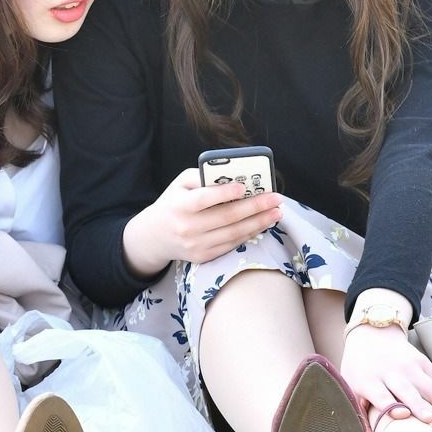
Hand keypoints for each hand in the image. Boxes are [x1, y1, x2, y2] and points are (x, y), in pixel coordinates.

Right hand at [122, 168, 282, 277]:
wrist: (155, 236)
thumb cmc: (173, 203)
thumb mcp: (179, 184)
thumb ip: (202, 176)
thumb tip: (232, 175)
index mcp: (180, 206)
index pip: (203, 199)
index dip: (224, 193)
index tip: (243, 187)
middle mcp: (188, 227)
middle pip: (227, 217)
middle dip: (255, 207)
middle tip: (276, 198)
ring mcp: (196, 245)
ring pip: (234, 233)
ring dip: (259, 222)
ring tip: (276, 212)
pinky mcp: (204, 256)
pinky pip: (232, 244)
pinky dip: (250, 233)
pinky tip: (262, 224)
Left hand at [338, 324, 431, 431]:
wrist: (372, 335)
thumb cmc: (360, 370)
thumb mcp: (352, 388)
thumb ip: (361, 415)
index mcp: (369, 380)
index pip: (381, 395)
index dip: (391, 406)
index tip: (402, 416)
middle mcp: (391, 372)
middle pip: (409, 390)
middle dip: (421, 406)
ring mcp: (410, 365)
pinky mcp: (424, 362)